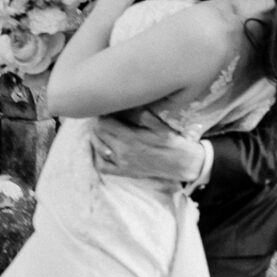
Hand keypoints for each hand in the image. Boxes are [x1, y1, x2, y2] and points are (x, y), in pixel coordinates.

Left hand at [93, 117, 210, 190]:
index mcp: (131, 137)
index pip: (104, 123)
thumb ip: (144, 115)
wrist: (179, 164)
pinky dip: (98, 155)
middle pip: (98, 133)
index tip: (108, 109)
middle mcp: (122, 151)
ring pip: (97, 147)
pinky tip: (102, 147)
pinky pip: (101, 165)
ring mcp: (121, 163)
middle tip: (104, 117)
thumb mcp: (160, 125)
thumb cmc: (171, 141)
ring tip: (102, 129)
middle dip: (98, 123)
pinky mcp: (123, 172)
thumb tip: (130, 104)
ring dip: (96, 136)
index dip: (103, 113)